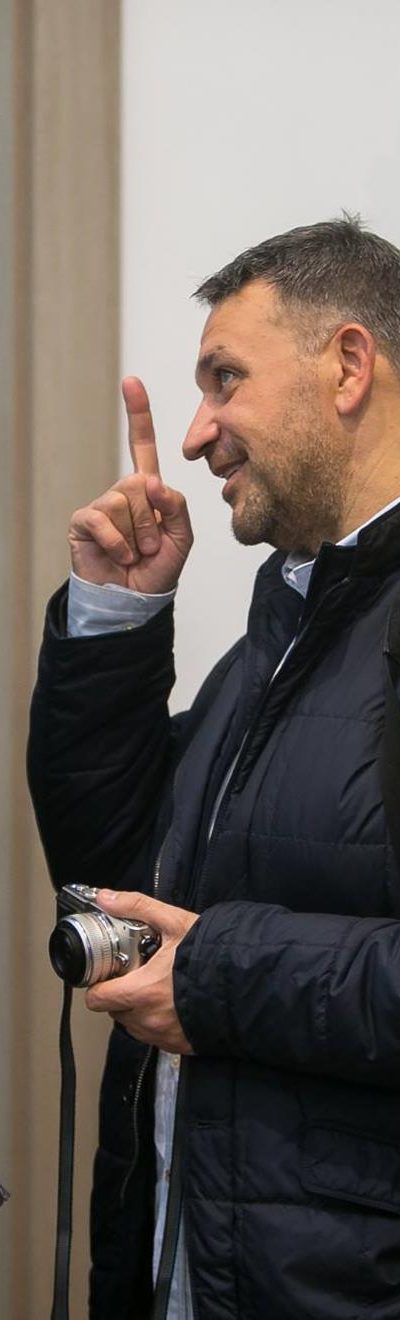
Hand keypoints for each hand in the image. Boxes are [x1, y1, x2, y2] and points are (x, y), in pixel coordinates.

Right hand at [68, 378, 192, 592]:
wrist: (134, 601)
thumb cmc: (158, 569)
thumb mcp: (182, 537)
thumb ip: (176, 506)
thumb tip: (151, 481)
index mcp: (148, 489)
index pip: (141, 445)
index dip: (137, 414)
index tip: (131, 382)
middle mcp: (123, 492)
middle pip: (140, 481)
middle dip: (151, 520)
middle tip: (150, 547)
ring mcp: (102, 505)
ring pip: (124, 501)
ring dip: (137, 535)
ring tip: (135, 554)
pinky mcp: (84, 522)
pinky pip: (103, 518)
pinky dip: (117, 543)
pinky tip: (120, 556)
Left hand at [86, 890, 198, 1052]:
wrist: (248, 984)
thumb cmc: (212, 956)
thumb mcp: (174, 923)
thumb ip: (136, 907)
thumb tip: (106, 898)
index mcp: (142, 991)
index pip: (97, 999)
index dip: (98, 985)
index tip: (109, 974)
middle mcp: (149, 1018)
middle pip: (115, 1011)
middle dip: (120, 994)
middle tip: (137, 975)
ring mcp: (163, 1035)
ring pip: (134, 1025)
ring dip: (138, 1009)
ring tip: (157, 988)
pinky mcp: (178, 1045)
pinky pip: (155, 1036)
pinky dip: (157, 1021)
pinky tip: (172, 1003)